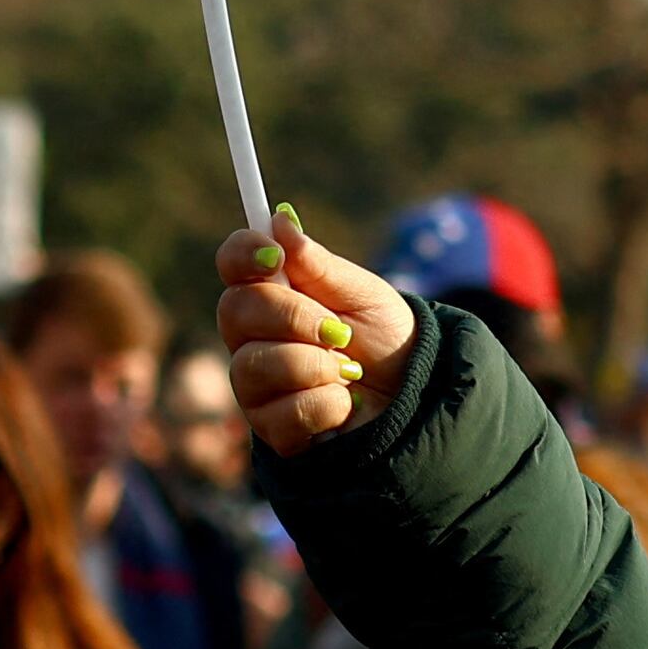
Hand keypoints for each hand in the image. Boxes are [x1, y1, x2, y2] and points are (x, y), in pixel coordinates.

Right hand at [213, 205, 419, 454]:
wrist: (415, 393)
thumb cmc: (385, 337)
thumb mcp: (363, 294)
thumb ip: (319, 265)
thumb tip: (279, 219)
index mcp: (271, 293)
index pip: (233, 263)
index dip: (243, 253)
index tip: (275, 256)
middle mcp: (252, 337)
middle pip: (235, 310)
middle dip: (296, 317)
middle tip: (339, 330)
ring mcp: (256, 384)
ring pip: (256, 365)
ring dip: (317, 365)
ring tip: (349, 370)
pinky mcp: (272, 428)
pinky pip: (284, 412)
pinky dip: (329, 405)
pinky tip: (345, 403)